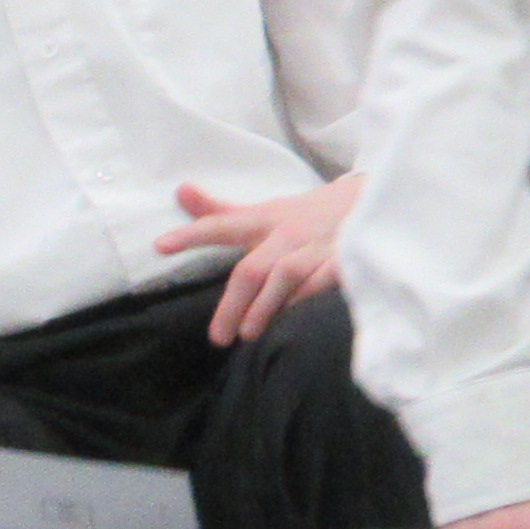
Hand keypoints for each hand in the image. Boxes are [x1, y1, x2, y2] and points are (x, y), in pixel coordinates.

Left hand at [157, 173, 356, 346]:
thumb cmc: (304, 215)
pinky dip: (304, 301)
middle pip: (253, 267)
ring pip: (286, 276)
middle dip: (233, 303)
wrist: (369, 201)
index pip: (223, 224)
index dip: (193, 234)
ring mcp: (318, 246)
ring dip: (265, 307)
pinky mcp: (346, 259)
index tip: (160, 246)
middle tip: (218, 337)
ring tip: (248, 334)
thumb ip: (221, 211)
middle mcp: (289, 232)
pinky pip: (322, 284)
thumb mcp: (264, 210)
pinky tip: (291, 320)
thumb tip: (181, 191)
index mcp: (266, 219)